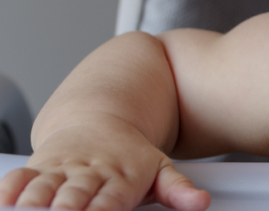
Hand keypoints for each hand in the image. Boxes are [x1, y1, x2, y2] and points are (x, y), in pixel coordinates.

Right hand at [0, 121, 208, 210]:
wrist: (102, 114)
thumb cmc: (131, 154)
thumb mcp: (160, 169)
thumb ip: (177, 189)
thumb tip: (200, 202)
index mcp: (120, 179)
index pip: (108, 206)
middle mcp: (89, 174)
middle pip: (72, 201)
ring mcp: (62, 169)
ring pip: (44, 189)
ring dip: (33, 204)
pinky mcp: (39, 165)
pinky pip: (20, 177)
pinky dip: (10, 189)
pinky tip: (5, 200)